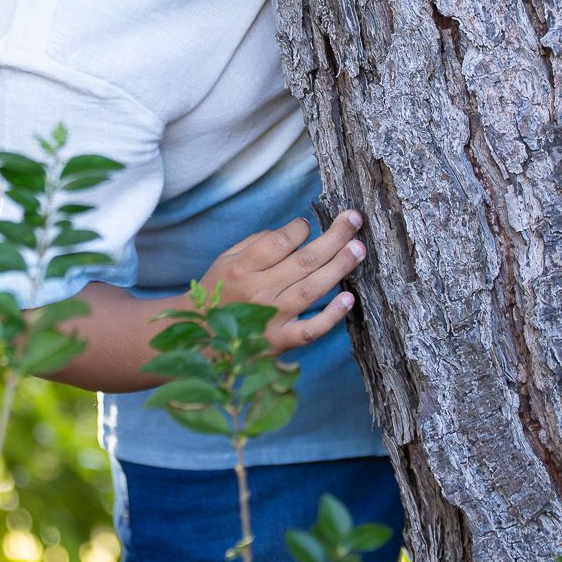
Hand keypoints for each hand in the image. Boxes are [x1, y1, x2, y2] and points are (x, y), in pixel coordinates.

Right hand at [201, 211, 365, 351]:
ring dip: (339, 268)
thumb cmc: (219, 291)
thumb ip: (257, 243)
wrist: (202, 339)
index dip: (299, 228)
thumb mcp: (226, 259)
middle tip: (355, 220)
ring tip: (359, 249)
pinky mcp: (281, 342)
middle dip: (334, 237)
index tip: (307, 225)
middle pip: (303, 261)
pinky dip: (331, 316)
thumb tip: (295, 232)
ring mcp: (271, 318)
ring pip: (312, 290)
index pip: (278, 242)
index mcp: (241, 267)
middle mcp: (258, 291)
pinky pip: (310, 330)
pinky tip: (349, 299)